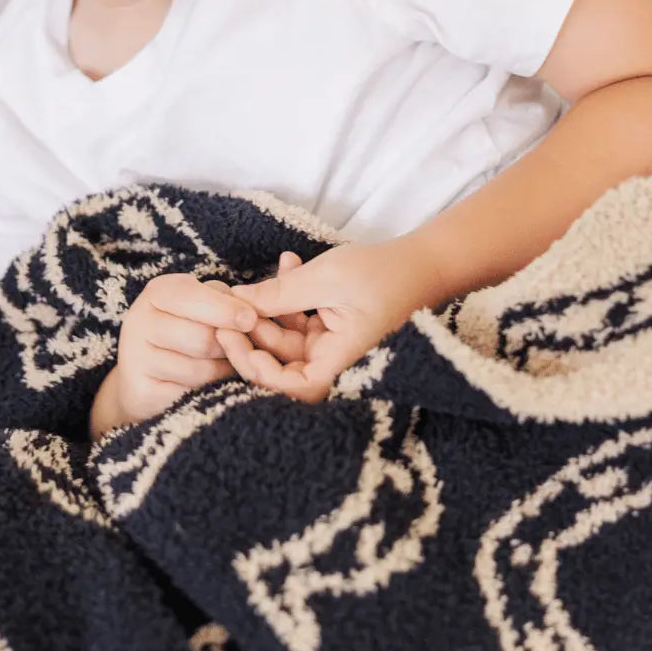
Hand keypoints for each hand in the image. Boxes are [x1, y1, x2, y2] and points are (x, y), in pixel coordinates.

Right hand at [90, 273, 257, 437]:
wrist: (149, 378)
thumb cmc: (190, 334)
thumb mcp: (206, 308)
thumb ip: (227, 304)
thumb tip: (250, 318)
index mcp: (159, 292)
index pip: (191, 296)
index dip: (224, 309)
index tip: (250, 319)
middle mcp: (140, 320)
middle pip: (204, 337)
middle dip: (229, 347)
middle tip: (236, 350)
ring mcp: (135, 357)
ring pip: (200, 369)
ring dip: (220, 371)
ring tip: (220, 366)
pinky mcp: (140, 390)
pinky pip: (190, 394)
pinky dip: (206, 391)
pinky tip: (205, 386)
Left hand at [217, 237, 442, 402]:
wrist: (425, 263)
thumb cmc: (385, 273)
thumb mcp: (326, 278)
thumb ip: (279, 293)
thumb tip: (234, 300)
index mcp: (339, 362)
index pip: (291, 387)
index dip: (258, 371)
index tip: (234, 340)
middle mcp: (333, 363)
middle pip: (280, 365)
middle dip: (253, 336)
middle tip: (226, 310)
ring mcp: (329, 348)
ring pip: (284, 340)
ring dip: (267, 310)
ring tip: (261, 277)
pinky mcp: (329, 332)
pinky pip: (297, 322)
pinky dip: (287, 298)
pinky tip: (286, 263)